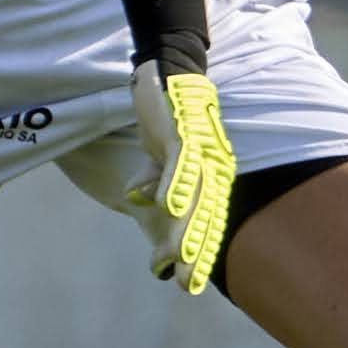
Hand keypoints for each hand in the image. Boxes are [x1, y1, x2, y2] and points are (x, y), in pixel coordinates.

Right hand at [107, 0, 231, 292]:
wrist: (170, 60)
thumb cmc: (166, 106)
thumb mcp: (157, 145)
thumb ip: (152, 173)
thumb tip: (138, 200)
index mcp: (206, 170)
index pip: (205, 219)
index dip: (197, 252)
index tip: (186, 284)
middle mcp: (209, 163)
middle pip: (204, 216)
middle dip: (193, 252)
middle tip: (184, 286)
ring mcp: (199, 146)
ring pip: (193, 196)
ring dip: (180, 228)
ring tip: (168, 259)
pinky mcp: (183, 128)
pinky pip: (177, 161)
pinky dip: (169, 183)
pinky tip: (159, 207)